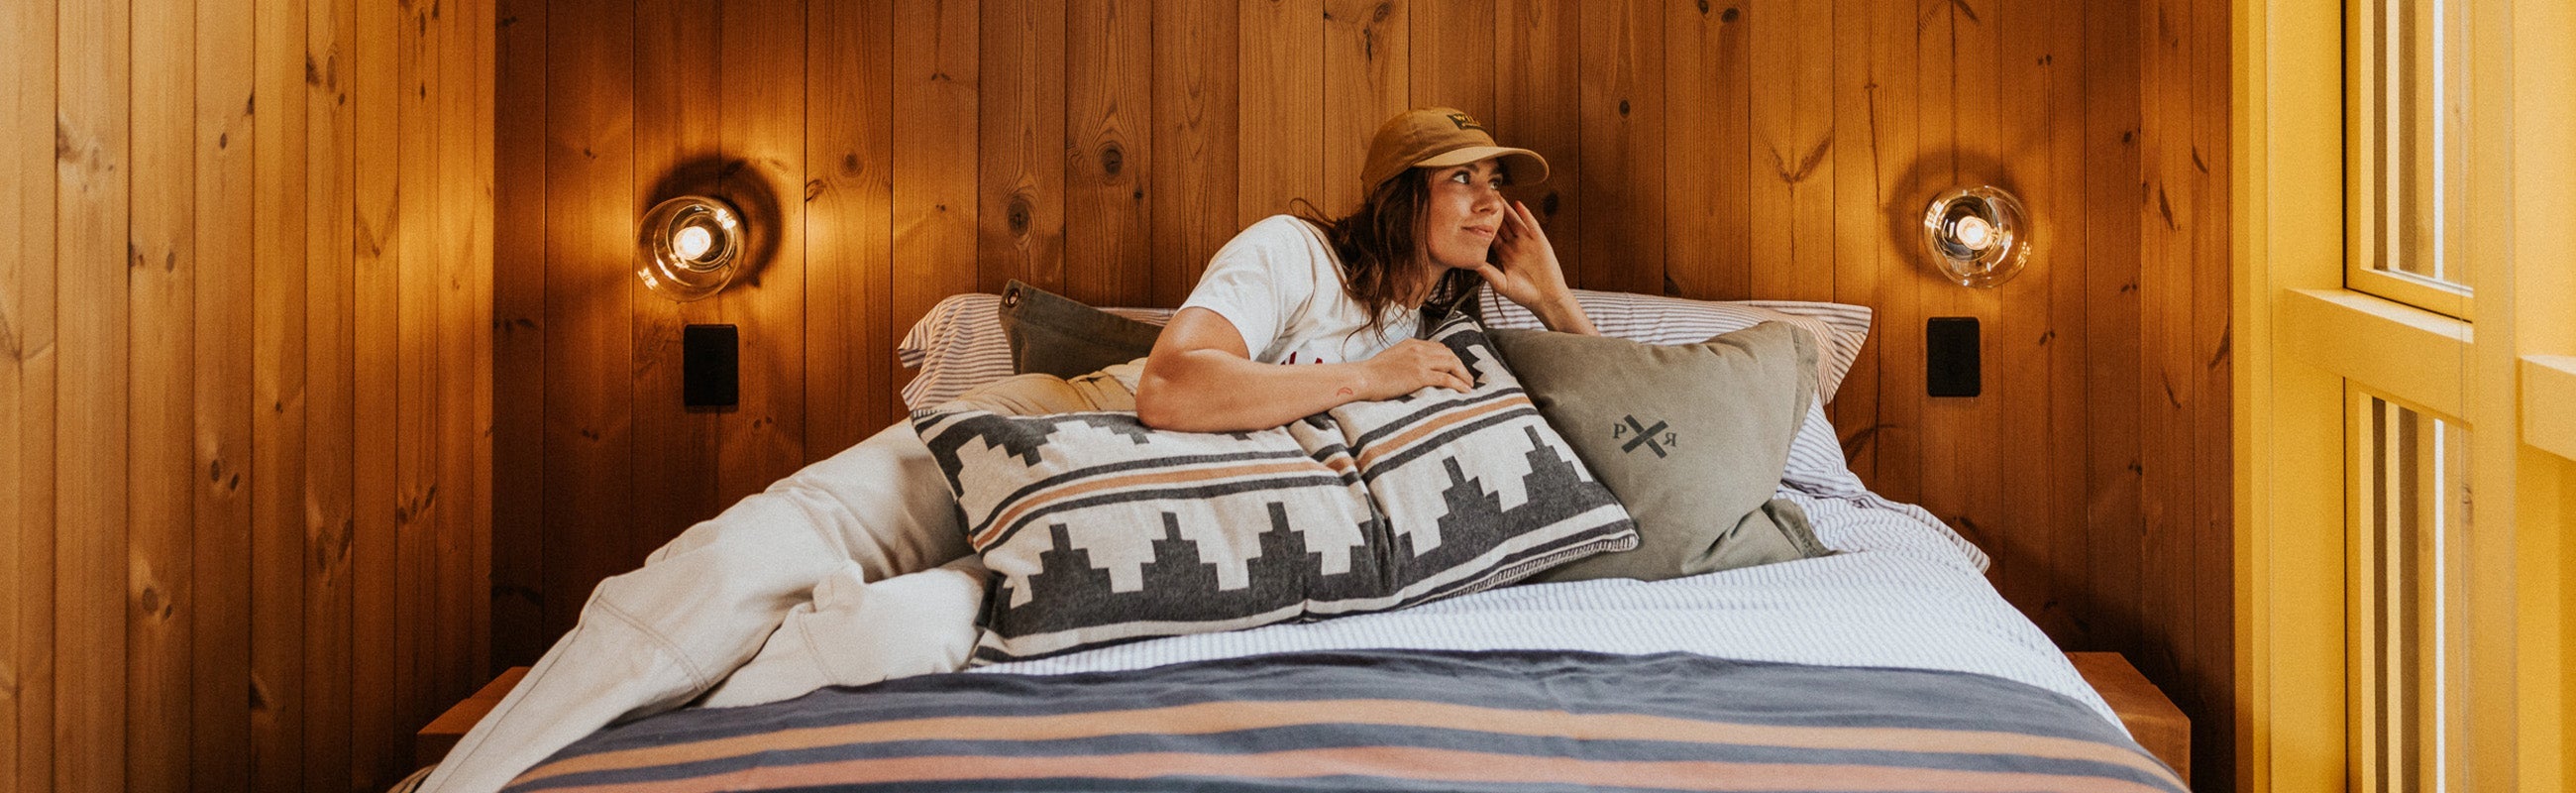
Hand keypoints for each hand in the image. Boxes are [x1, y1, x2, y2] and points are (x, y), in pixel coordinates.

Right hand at [1355, 339, 1474, 399]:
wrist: (1363, 378)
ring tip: (1469, 385)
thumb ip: (1406, 359)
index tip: (1456, 368)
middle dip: (1461, 366)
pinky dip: (1458, 384)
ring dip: (1463, 375)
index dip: (1451, 358)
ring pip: (1451, 364)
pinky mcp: (1420, 375)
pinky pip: (1446, 378)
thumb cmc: (1372, 373)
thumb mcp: (1392, 358)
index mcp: (1412, 343)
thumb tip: (1414, 370)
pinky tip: (1464, 391)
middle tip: (1467, 378)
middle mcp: (1419, 349)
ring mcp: (1420, 361)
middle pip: (1449, 354)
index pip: (1439, 348)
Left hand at [1474, 200, 1576, 314]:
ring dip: (1507, 209)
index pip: (1491, 235)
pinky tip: (1519, 205)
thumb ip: (1487, 272)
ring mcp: (1528, 242)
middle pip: (1502, 224)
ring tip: (1498, 195)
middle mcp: (1515, 245)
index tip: (1470, 214)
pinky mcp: (1540, 242)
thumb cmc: (1524, 294)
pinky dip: (1525, 215)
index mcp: (1504, 254)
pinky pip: (1532, 225)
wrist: (1547, 298)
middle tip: (1482, 197)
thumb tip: (1470, 263)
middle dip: (1493, 212)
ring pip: (1515, 221)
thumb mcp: (1501, 283)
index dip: (1482, 224)